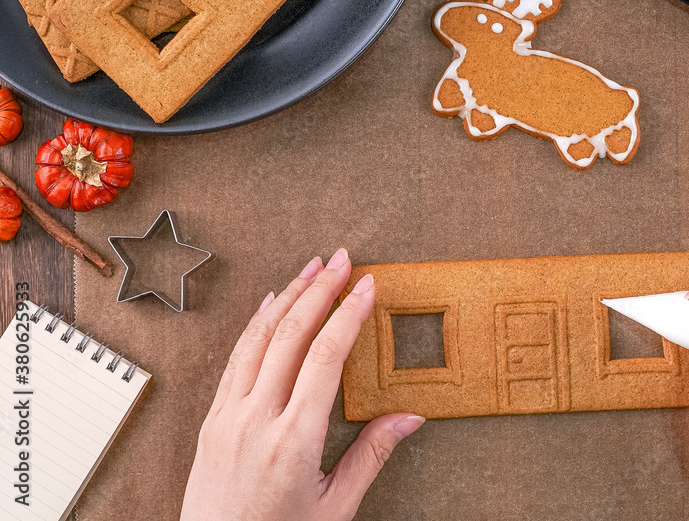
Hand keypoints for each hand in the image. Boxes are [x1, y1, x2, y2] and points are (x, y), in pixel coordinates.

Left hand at [180, 249, 423, 520]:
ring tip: (310, 268)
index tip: (367, 287)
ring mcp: (228, 417)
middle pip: (291, 336)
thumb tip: (410, 418)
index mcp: (293, 440)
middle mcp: (256, 420)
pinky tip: (270, 306)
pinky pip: (235, 359)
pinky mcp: (212, 421)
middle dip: (320, 290)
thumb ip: (371, 456)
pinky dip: (255, 325)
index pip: (326, 358)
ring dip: (287, 297)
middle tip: (342, 259)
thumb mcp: (336, 506)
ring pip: (259, 339)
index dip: (349, 315)